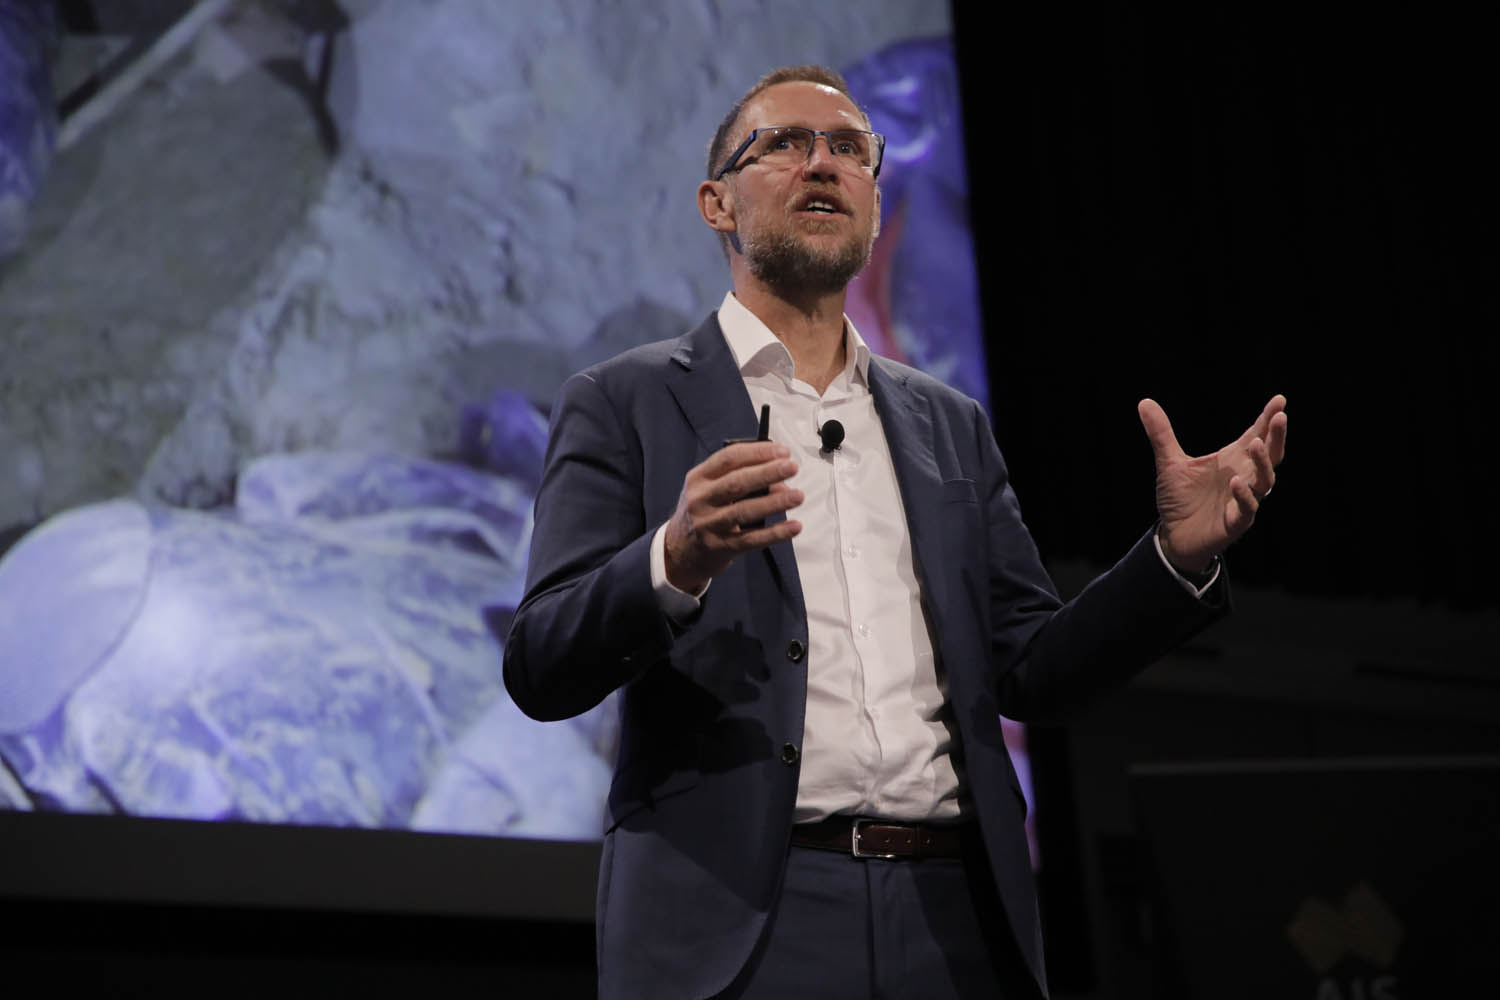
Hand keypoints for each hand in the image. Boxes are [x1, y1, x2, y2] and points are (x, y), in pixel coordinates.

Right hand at [663, 442, 803, 593]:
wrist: (679, 550)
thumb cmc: (701, 512)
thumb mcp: (708, 489)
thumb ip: (737, 479)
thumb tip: (778, 479)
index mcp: (698, 479)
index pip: (728, 458)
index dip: (757, 453)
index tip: (781, 451)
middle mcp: (701, 500)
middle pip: (737, 482)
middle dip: (767, 472)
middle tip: (791, 467)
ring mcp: (709, 525)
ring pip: (745, 510)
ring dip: (774, 502)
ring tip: (797, 496)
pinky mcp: (721, 547)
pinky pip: (752, 539)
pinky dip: (775, 533)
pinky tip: (793, 526)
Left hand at [1138, 394, 1287, 573]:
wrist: (1173, 536)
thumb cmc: (1179, 499)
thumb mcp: (1169, 463)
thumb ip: (1161, 434)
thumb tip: (1144, 402)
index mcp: (1232, 460)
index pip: (1255, 435)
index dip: (1267, 418)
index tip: (1279, 400)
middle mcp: (1243, 477)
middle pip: (1270, 455)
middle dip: (1276, 436)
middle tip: (1280, 417)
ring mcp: (1242, 500)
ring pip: (1265, 481)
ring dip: (1262, 462)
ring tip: (1256, 443)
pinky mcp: (1235, 522)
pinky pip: (1247, 509)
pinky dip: (1244, 495)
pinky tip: (1236, 481)